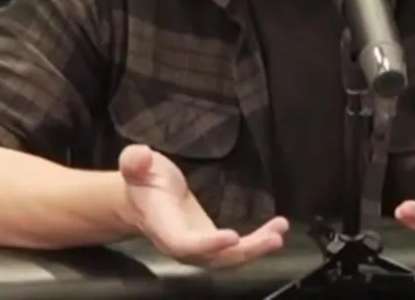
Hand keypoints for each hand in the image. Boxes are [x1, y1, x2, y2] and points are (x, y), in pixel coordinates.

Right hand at [118, 144, 288, 267]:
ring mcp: (199, 249)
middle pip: (213, 258)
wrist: (142, 200)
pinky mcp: (213, 245)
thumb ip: (135, 160)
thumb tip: (141, 156)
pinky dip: (258, 243)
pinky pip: (236, 251)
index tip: (233, 236)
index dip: (207, 244)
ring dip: (257, 249)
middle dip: (244, 252)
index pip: (184, 243)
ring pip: (229, 259)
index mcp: (162, 226)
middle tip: (271, 239)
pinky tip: (277, 230)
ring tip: (278, 233)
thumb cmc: (142, 180)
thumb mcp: (135, 164)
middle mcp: (182, 245)